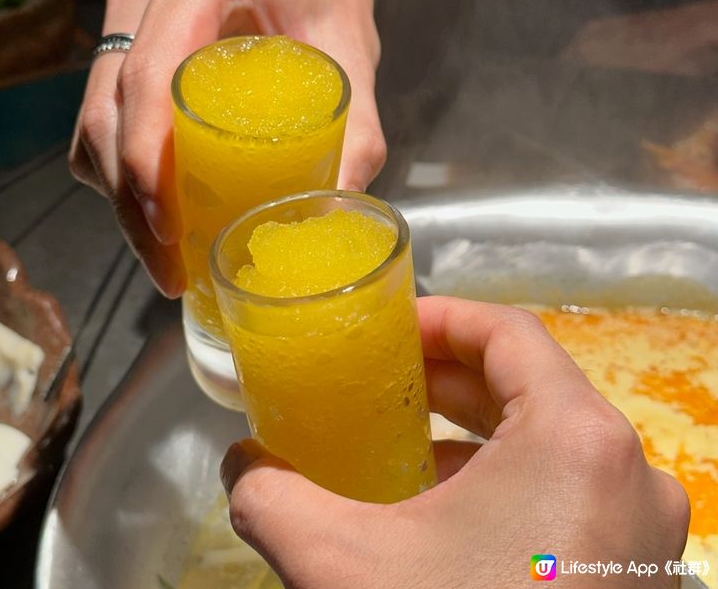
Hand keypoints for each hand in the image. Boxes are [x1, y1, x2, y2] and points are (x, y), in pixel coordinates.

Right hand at [68, 0, 383, 295]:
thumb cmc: (330, 3)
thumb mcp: (353, 58)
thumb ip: (358, 135)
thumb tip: (333, 220)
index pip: (150, 72)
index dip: (146, 157)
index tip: (169, 226)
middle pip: (110, 106)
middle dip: (131, 199)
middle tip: (169, 268)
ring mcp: (127, 12)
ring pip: (94, 117)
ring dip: (118, 194)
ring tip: (164, 257)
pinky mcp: (122, 40)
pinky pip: (97, 114)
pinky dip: (115, 171)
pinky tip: (152, 211)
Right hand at [221, 296, 689, 588]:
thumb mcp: (344, 566)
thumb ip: (274, 499)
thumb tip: (239, 465)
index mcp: (576, 438)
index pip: (507, 331)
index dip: (440, 317)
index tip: (388, 328)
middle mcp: (627, 471)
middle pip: (529, 382)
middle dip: (448, 375)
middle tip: (383, 376)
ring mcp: (641, 526)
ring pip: (550, 440)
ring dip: (474, 430)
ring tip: (404, 437)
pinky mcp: (635, 569)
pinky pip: (567, 493)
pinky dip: (506, 481)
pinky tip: (444, 508)